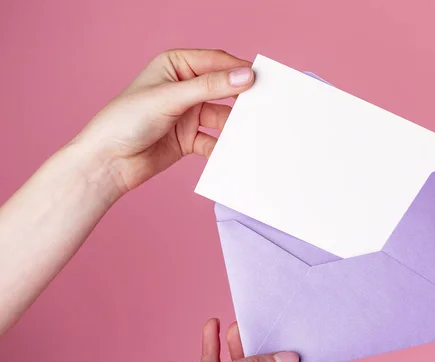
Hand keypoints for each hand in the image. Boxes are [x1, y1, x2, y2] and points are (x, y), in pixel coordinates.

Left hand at [75, 49, 253, 194]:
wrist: (108, 162)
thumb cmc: (125, 121)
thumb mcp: (170, 98)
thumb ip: (209, 87)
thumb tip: (245, 75)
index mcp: (176, 66)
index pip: (215, 62)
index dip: (239, 70)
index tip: (260, 80)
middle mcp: (184, 88)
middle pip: (223, 90)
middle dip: (240, 100)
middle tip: (262, 107)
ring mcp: (188, 115)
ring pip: (221, 118)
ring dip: (233, 127)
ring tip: (248, 134)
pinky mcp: (190, 139)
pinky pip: (214, 141)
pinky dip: (222, 147)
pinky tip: (230, 153)